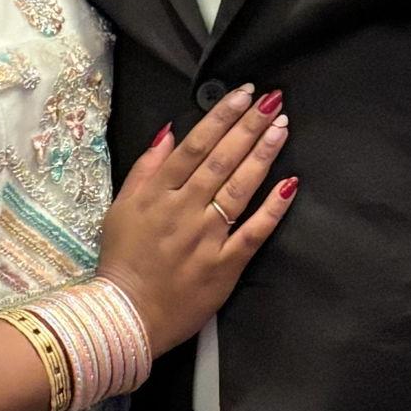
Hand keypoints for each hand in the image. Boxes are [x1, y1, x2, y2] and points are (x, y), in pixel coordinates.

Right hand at [97, 84, 296, 353]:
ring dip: (263, 155)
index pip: (195, 146)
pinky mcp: (225, 265)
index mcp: (157, 194)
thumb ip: (145, 169)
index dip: (221, 117)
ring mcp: (206, 238)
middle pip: (221, 160)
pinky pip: (253, 232)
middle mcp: (184, 210)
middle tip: (273, 100)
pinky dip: (272, 209)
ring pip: (239, 189)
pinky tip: (290, 185)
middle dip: (249, 126)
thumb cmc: (122, 260)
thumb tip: (169, 132)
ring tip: (282, 128)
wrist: (125, 316)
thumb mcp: (120, 208)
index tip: (243, 94)